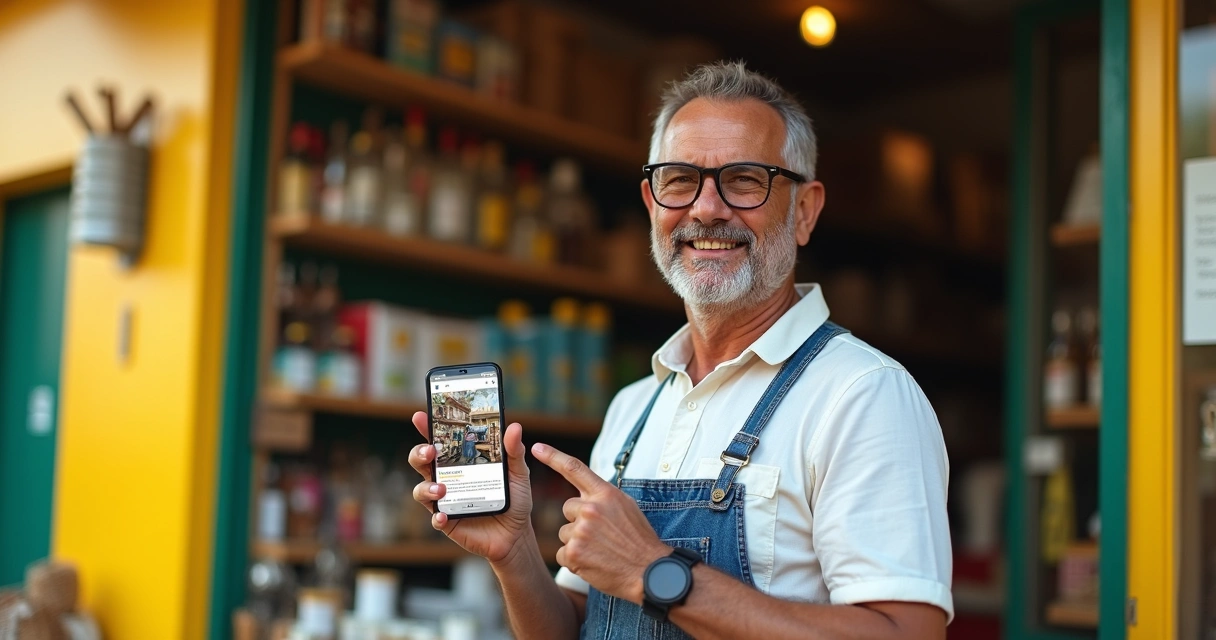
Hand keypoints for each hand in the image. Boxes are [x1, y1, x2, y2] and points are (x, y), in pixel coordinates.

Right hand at [407, 411, 534, 564]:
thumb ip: (514, 452)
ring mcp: (445, 501)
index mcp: (461, 461)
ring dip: (426, 487)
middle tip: (430, 451)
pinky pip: (435, 519)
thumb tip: (515, 427)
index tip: (420, 416)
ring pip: (421, 490)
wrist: (517, 534)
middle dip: (419, 453)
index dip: (426, 428)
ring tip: (441, 488)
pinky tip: (443, 516)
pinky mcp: (448, 522)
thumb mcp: (518, 473)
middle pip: (421, 462)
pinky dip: (437, 517)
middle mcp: (448, 478)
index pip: (440, 441)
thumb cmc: (514, 500)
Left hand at [532, 442, 669, 603]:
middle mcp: (591, 509)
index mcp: (605, 494)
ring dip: (577, 542)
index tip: (537, 447)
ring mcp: (581, 531)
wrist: (648, 571)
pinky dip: (574, 561)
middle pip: (567, 508)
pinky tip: (593, 562)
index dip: (553, 456)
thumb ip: (604, 497)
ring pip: (565, 533)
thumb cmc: (639, 540)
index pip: (575, 469)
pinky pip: (562, 554)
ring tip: (601, 550)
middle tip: (600, 535)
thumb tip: (587, 493)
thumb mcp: (627, 507)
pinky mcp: (574, 553)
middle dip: (578, 521)